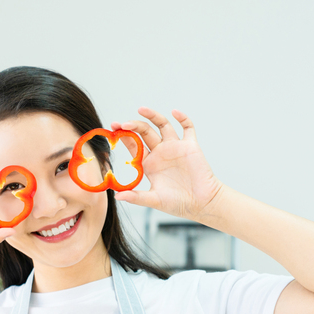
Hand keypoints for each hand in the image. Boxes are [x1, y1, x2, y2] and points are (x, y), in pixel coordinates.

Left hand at [109, 107, 223, 222]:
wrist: (201, 204)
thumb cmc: (177, 204)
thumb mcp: (154, 200)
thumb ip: (136, 197)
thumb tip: (116, 196)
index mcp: (149, 163)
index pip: (134, 145)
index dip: (124, 136)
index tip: (113, 130)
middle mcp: (160, 152)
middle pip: (145, 132)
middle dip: (133, 125)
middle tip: (121, 124)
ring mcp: (175, 147)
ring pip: (163, 125)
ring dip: (153, 116)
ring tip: (141, 109)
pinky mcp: (190, 146)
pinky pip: (187, 127)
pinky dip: (182, 118)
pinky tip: (175, 112)